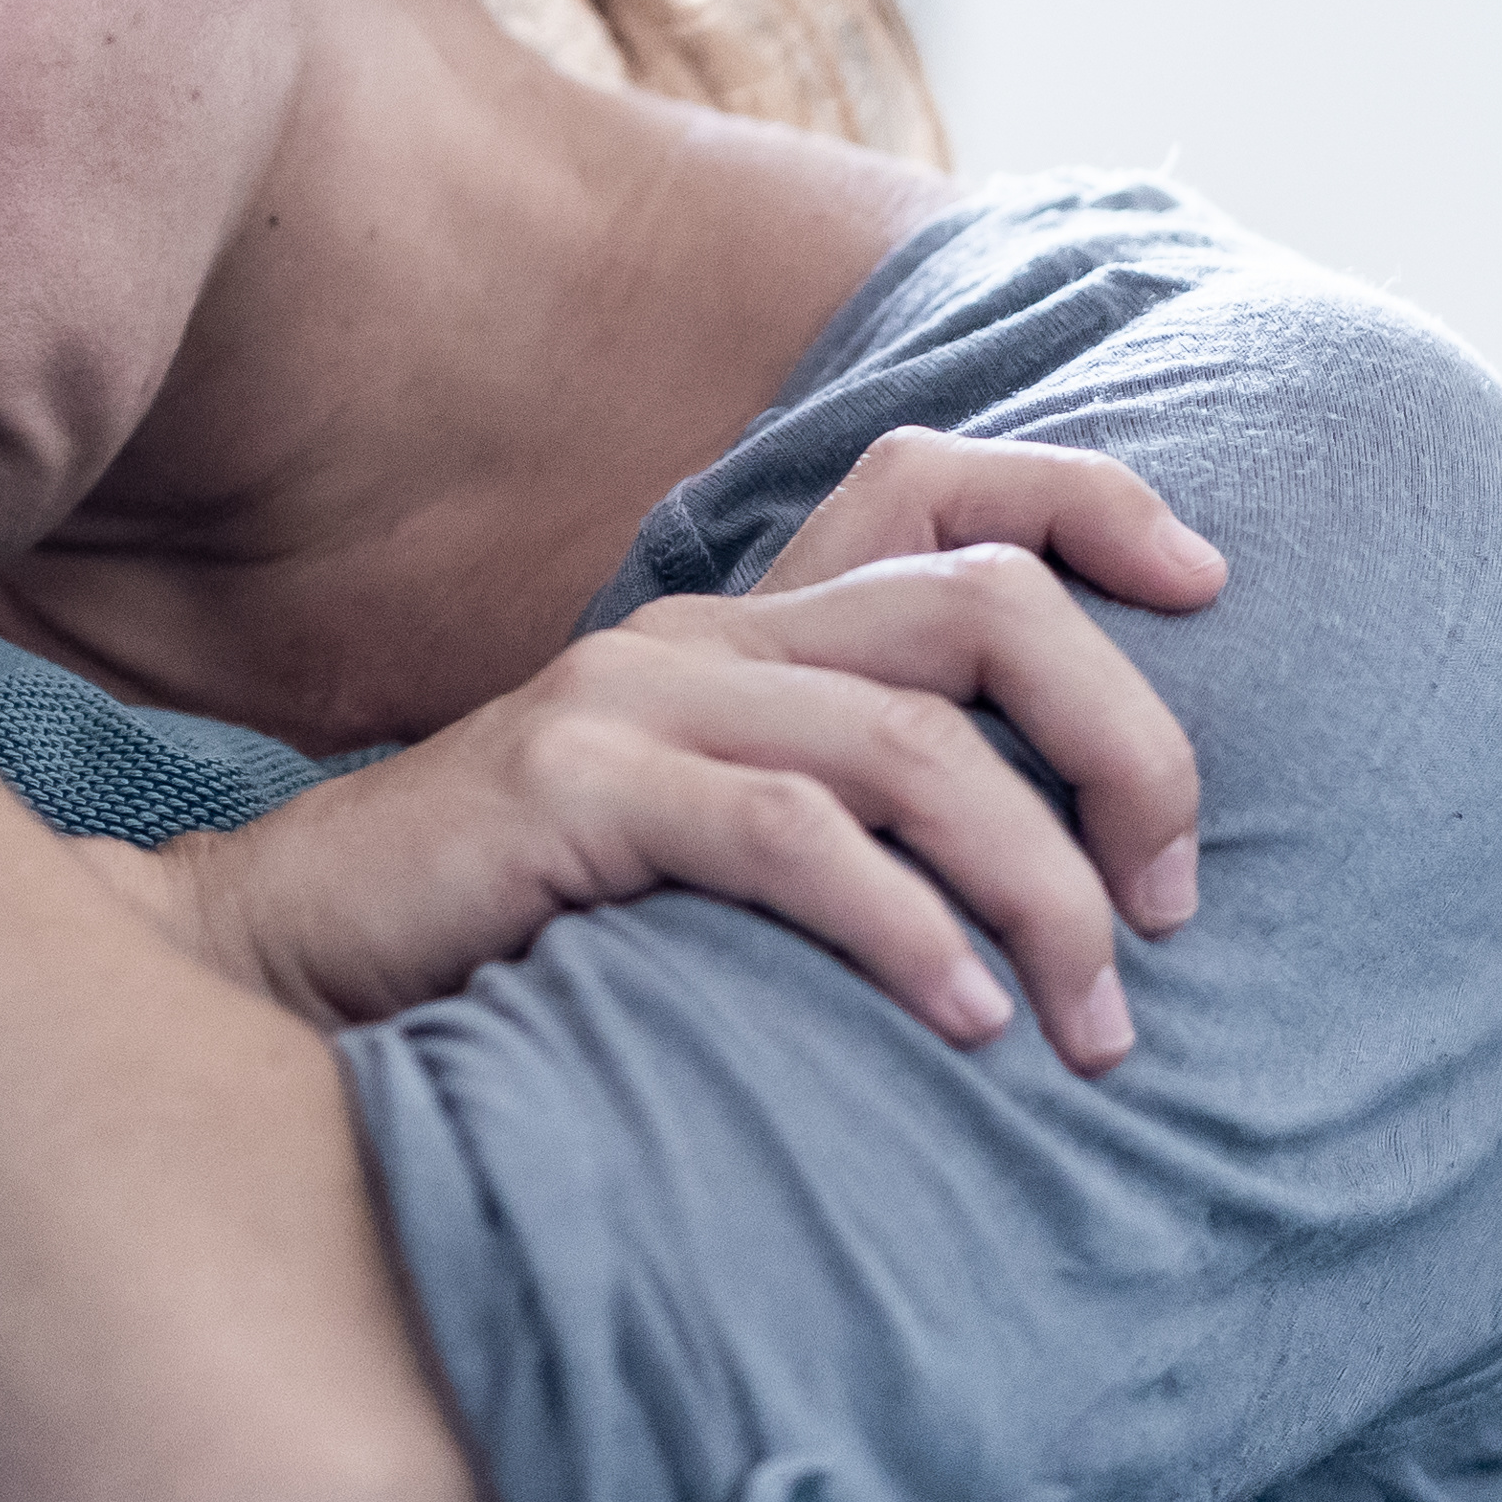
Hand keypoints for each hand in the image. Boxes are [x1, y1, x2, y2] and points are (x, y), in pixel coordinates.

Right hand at [112, 429, 1225, 1073]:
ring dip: (1040, 888)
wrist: (280, 963)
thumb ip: (828, 827)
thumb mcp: (695, 853)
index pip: (939, 478)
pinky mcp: (574, 792)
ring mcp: (630, 702)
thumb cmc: (513, 936)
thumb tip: (1046, 893)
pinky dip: (903, 928)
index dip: (1093, 500)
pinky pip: (789, 837)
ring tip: (1095, 1021)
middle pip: (982, 603)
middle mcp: (700, 635)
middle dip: (1125, 741)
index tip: (1221, 590)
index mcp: (739, 626)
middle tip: (1174, 901)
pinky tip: (963, 1022)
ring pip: (912, 741)